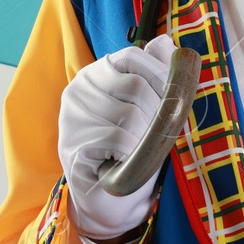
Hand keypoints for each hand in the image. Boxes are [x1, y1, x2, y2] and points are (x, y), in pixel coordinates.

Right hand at [57, 33, 176, 242]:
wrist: (114, 199)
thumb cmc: (135, 149)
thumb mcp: (152, 107)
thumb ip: (156, 74)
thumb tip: (168, 44)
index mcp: (97, 73)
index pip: (134, 56)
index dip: (161, 76)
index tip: (171, 101)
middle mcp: (79, 89)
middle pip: (137, 87)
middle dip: (157, 115)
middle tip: (152, 137)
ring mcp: (71, 117)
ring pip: (130, 115)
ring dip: (145, 139)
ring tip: (136, 152)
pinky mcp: (72, 145)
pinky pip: (119, 140)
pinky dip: (132, 155)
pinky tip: (122, 162)